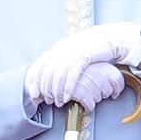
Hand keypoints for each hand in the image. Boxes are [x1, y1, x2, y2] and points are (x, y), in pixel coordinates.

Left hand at [24, 23, 140, 105]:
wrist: (106, 37)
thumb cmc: (89, 48)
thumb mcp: (72, 52)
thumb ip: (61, 61)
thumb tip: (51, 77)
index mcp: (56, 49)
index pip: (39, 66)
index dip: (34, 82)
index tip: (34, 94)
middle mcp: (60, 50)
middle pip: (47, 73)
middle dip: (46, 90)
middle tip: (47, 100)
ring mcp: (71, 53)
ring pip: (58, 76)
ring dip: (56, 92)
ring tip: (58, 102)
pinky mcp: (82, 57)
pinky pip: (71, 76)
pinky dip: (67, 88)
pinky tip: (67, 97)